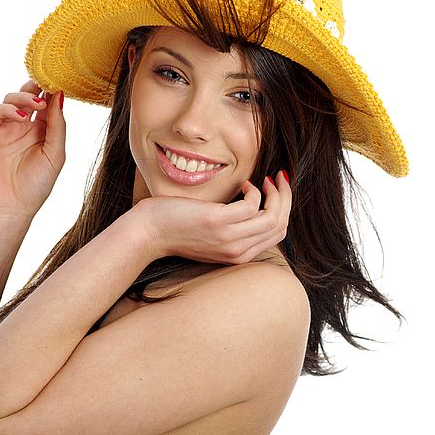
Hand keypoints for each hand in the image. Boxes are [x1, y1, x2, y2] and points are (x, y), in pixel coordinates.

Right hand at [0, 80, 65, 220]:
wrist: (10, 207)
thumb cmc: (36, 185)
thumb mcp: (55, 154)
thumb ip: (58, 126)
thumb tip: (60, 96)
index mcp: (43, 132)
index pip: (48, 105)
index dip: (53, 94)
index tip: (61, 85)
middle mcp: (24, 127)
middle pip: (30, 97)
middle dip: (38, 87)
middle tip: (46, 85)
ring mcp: (5, 128)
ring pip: (12, 99)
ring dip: (25, 96)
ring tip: (37, 105)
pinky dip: (8, 109)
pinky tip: (21, 118)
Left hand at [136, 171, 291, 263]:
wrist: (148, 233)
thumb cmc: (176, 229)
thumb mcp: (212, 235)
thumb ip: (234, 229)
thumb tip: (255, 207)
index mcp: (238, 256)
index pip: (277, 235)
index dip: (284, 210)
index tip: (279, 192)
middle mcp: (237, 251)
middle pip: (280, 226)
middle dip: (286, 199)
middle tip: (281, 179)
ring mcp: (229, 238)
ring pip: (272, 217)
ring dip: (276, 193)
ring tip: (267, 180)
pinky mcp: (219, 222)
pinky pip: (252, 206)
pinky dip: (253, 192)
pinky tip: (243, 184)